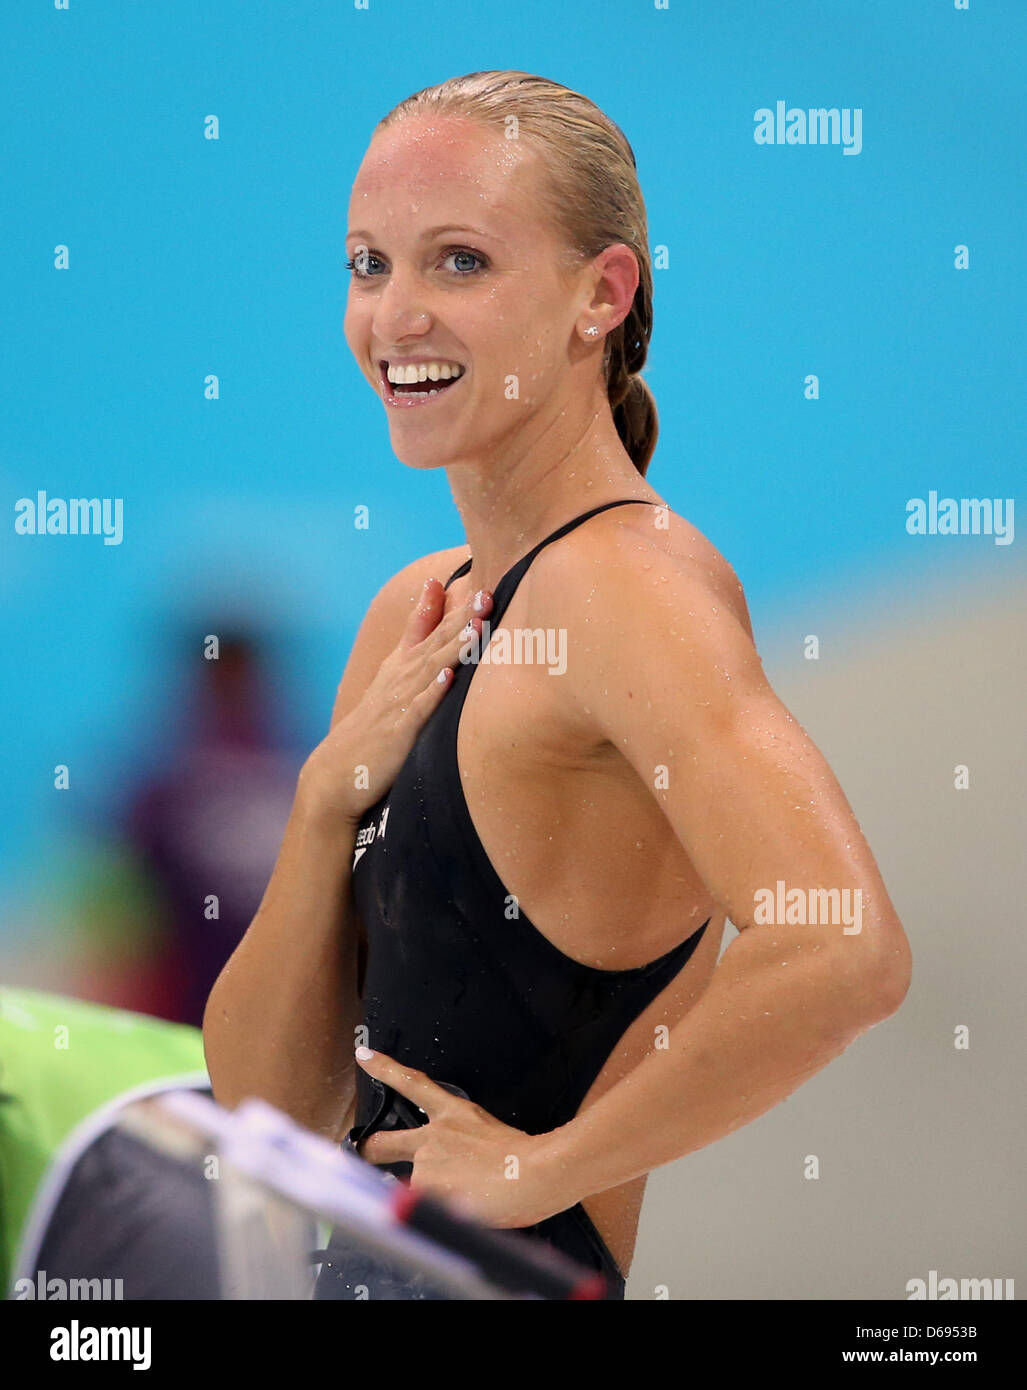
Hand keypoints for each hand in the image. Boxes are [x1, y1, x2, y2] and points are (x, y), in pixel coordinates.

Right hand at [304, 579, 492, 823]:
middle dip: (461, 619)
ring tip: (475, 628)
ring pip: (430, 671)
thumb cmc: (373, 722)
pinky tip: (447, 678)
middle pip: (435, 644)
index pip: (429, 630)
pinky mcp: (398, 733)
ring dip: (453, 648)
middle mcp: (401, 679)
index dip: (452, 608)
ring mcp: (399, 705)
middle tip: (486, 595)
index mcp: (402, 665)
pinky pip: (417, 711)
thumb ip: (415, 632)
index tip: (477, 583)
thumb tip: (433, 590)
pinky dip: (431, 694)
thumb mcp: (392, 673)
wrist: (337, 771)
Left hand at [353, 1047, 565, 1228]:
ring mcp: (426, 1163)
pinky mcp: (426, 1188)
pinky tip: (463, 1215)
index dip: (385, 1069)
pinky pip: (423, 1209)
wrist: (534, 1173)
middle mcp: (434, 1134)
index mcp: (454, 1113)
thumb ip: (465, 1151)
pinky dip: (439, 1215)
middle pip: (387, 1141)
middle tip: (364, 1155)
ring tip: (463, 1205)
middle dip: (370, 1151)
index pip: (412, 1084)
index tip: (365, 1057)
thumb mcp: (492, 1140)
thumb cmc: (524, 1157)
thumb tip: (456, 1175)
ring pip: (414, 1186)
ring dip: (430, 1198)